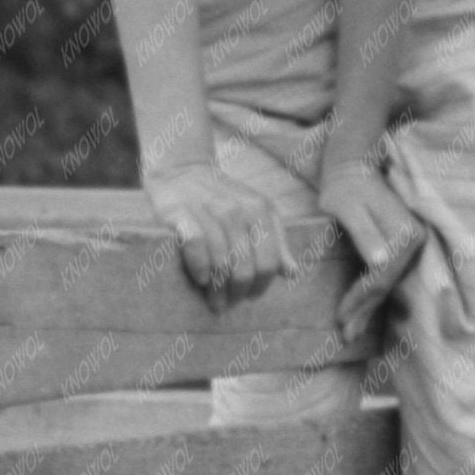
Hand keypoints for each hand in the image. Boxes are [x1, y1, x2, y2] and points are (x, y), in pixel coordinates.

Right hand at [146, 167, 298, 300]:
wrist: (183, 171)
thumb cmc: (223, 198)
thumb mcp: (257, 213)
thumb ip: (276, 241)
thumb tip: (292, 273)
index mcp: (260, 209)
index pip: (269, 262)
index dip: (262, 285)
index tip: (252, 296)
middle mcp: (237, 209)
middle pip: (245, 268)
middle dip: (238, 292)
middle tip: (230, 303)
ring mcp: (209, 211)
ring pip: (221, 262)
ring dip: (218, 290)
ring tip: (215, 302)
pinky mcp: (181, 214)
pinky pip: (196, 246)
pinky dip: (200, 267)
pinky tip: (201, 280)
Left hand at [319, 156, 427, 340]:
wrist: (353, 166)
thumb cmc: (345, 186)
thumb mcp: (348, 207)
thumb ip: (364, 233)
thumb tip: (381, 262)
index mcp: (404, 233)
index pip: (380, 277)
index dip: (360, 300)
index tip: (340, 318)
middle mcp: (414, 239)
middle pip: (386, 283)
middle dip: (365, 311)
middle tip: (346, 335)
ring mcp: (411, 242)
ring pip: (388, 282)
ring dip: (370, 307)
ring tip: (352, 330)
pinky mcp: (403, 244)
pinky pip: (388, 274)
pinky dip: (374, 292)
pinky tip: (362, 309)